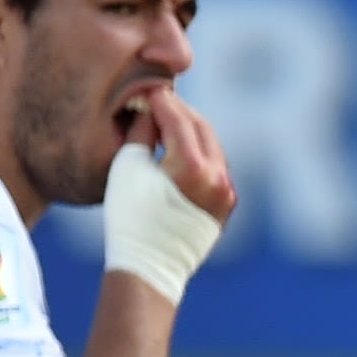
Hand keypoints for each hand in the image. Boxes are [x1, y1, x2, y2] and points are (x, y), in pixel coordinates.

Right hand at [135, 84, 238, 224]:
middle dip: (180, 112)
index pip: (179, 120)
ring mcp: (227, 192)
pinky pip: (216, 166)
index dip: (162, 101)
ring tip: (168, 119)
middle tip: (159, 99)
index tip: (149, 89)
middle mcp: (219, 178)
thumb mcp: (128, 168)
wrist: (150, 266)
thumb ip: (142, 133)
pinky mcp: (227, 204)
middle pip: (202, 129)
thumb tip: (150, 110)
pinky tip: (181, 145)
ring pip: (212, 147)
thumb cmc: (130, 218)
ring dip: (192, 130)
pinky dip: (200, 152)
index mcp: (193, 168)